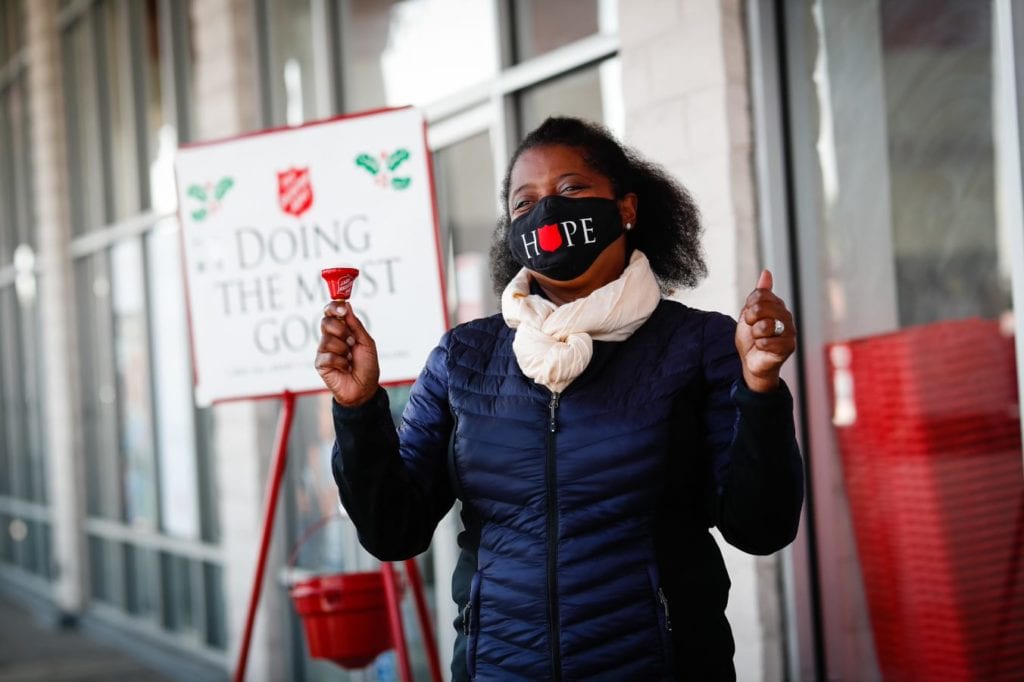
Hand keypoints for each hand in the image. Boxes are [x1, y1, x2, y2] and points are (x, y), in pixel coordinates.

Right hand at [315, 302, 380, 406]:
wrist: (365, 389)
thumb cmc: (367, 366)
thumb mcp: (366, 342)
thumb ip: (355, 325)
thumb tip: (346, 305)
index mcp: (341, 331)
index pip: (330, 313)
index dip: (334, 308)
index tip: (342, 310)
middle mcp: (330, 338)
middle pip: (326, 322)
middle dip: (341, 330)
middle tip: (350, 341)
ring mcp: (324, 351)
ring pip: (327, 340)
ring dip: (344, 350)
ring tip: (350, 359)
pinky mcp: (320, 364)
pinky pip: (328, 356)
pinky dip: (341, 362)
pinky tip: (345, 368)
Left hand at [736, 270, 795, 392]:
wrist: (752, 361)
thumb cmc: (751, 338)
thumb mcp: (749, 313)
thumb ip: (758, 294)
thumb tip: (767, 272)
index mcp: (777, 305)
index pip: (759, 294)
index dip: (749, 305)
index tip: (750, 316)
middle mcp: (786, 315)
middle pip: (761, 307)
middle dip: (750, 319)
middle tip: (753, 328)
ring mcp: (789, 331)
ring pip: (764, 325)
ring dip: (755, 334)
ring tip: (759, 339)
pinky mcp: (789, 347)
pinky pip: (766, 341)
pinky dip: (759, 345)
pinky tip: (763, 348)